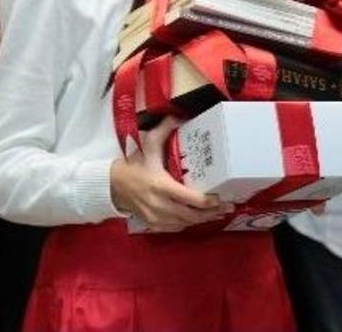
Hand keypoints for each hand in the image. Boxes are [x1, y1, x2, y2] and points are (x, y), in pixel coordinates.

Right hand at [110, 116, 232, 231]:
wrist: (113, 185)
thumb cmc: (135, 165)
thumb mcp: (148, 146)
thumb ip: (164, 130)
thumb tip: (178, 115)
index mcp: (161, 185)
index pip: (189, 198)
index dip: (208, 201)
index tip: (221, 198)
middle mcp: (160, 205)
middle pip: (191, 215)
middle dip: (211, 213)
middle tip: (228, 208)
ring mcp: (156, 218)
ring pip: (185, 223)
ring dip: (203, 220)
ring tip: (218, 214)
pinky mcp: (153, 225)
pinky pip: (176, 228)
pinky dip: (189, 224)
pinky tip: (199, 219)